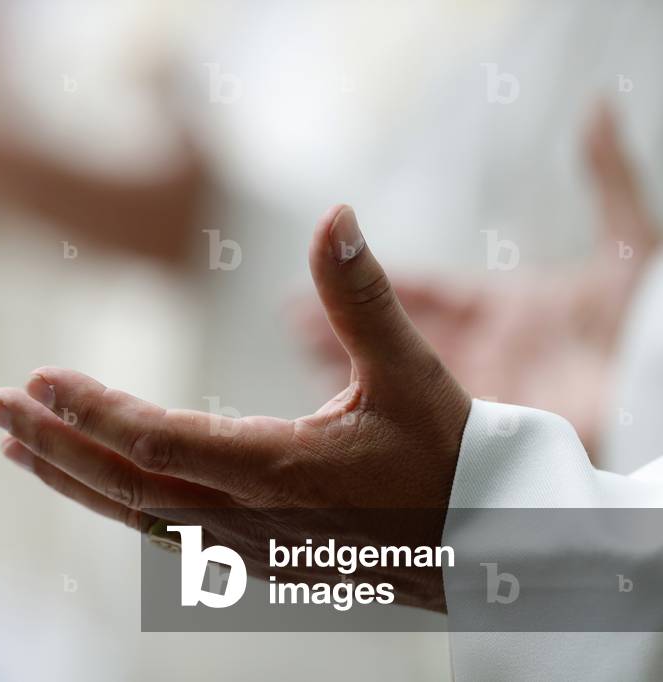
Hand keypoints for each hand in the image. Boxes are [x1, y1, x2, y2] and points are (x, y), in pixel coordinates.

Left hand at [0, 205, 471, 610]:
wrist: (483, 545)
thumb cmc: (451, 457)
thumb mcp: (410, 370)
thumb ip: (363, 293)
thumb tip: (335, 213)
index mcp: (280, 471)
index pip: (161, 442)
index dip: (96, 411)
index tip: (39, 379)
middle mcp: (249, 516)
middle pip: (127, 482)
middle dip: (55, 441)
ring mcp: (246, 544)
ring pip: (136, 513)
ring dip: (71, 476)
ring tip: (16, 445)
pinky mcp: (252, 554)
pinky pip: (162, 530)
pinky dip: (113, 501)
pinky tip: (88, 481)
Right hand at [291, 104, 657, 454]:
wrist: (654, 395)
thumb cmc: (648, 327)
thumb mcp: (630, 244)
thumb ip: (609, 176)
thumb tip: (600, 105)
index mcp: (507, 308)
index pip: (428, 291)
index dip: (379, 280)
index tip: (331, 268)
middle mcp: (486, 352)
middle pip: (399, 335)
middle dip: (345, 324)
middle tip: (294, 319)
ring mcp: (480, 396)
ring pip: (399, 381)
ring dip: (350, 369)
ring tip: (301, 357)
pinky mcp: (481, 435)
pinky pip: (418, 425)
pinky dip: (380, 418)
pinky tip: (342, 415)